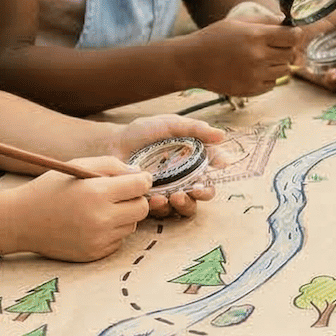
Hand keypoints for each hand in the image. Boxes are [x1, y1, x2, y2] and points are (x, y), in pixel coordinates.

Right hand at [10, 165, 153, 261]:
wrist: (20, 221)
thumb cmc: (50, 189)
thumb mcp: (78, 166)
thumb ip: (112, 166)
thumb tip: (140, 175)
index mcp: (96, 193)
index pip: (140, 186)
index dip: (142, 180)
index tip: (137, 179)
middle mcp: (100, 219)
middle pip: (142, 208)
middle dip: (136, 199)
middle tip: (120, 194)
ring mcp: (98, 239)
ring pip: (132, 225)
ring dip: (123, 216)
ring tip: (100, 209)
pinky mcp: (94, 254)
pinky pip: (118, 241)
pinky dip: (112, 232)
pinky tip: (92, 224)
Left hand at [108, 115, 226, 216]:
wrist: (114, 142)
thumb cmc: (144, 132)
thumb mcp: (170, 125)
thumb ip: (195, 129)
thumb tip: (221, 135)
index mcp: (193, 162)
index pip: (212, 171)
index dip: (218, 172)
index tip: (217, 169)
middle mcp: (184, 179)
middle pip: (203, 194)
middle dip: (203, 194)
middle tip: (197, 191)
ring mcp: (168, 192)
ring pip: (186, 207)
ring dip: (184, 204)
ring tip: (175, 197)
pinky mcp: (151, 202)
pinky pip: (162, 211)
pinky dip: (161, 207)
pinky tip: (155, 198)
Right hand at [183, 17, 298, 96]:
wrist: (192, 62)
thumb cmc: (214, 39)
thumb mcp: (238, 22)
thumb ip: (265, 21)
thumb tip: (287, 21)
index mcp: (255, 36)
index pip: (292, 37)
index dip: (294, 34)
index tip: (291, 34)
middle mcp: (258, 56)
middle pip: (291, 54)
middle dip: (286, 49)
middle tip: (274, 47)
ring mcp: (255, 75)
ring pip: (284, 71)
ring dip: (278, 64)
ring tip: (261, 59)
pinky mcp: (251, 90)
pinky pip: (273, 84)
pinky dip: (268, 78)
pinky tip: (253, 71)